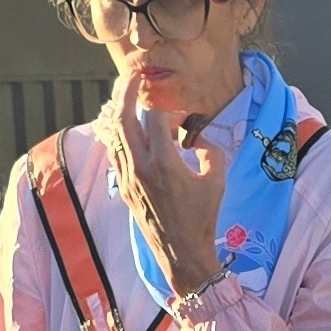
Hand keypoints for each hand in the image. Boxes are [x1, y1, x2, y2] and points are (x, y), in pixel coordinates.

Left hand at [97, 79, 225, 297]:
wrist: (182, 253)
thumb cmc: (203, 218)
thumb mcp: (217, 180)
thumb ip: (211, 150)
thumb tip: (198, 138)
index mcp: (164, 163)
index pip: (154, 117)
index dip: (168, 108)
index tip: (182, 116)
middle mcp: (140, 167)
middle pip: (122, 118)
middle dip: (126, 92)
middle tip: (134, 77)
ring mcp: (127, 177)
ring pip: (113, 134)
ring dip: (119, 112)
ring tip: (125, 97)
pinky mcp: (123, 188)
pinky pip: (114, 152)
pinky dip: (118, 135)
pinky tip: (125, 129)